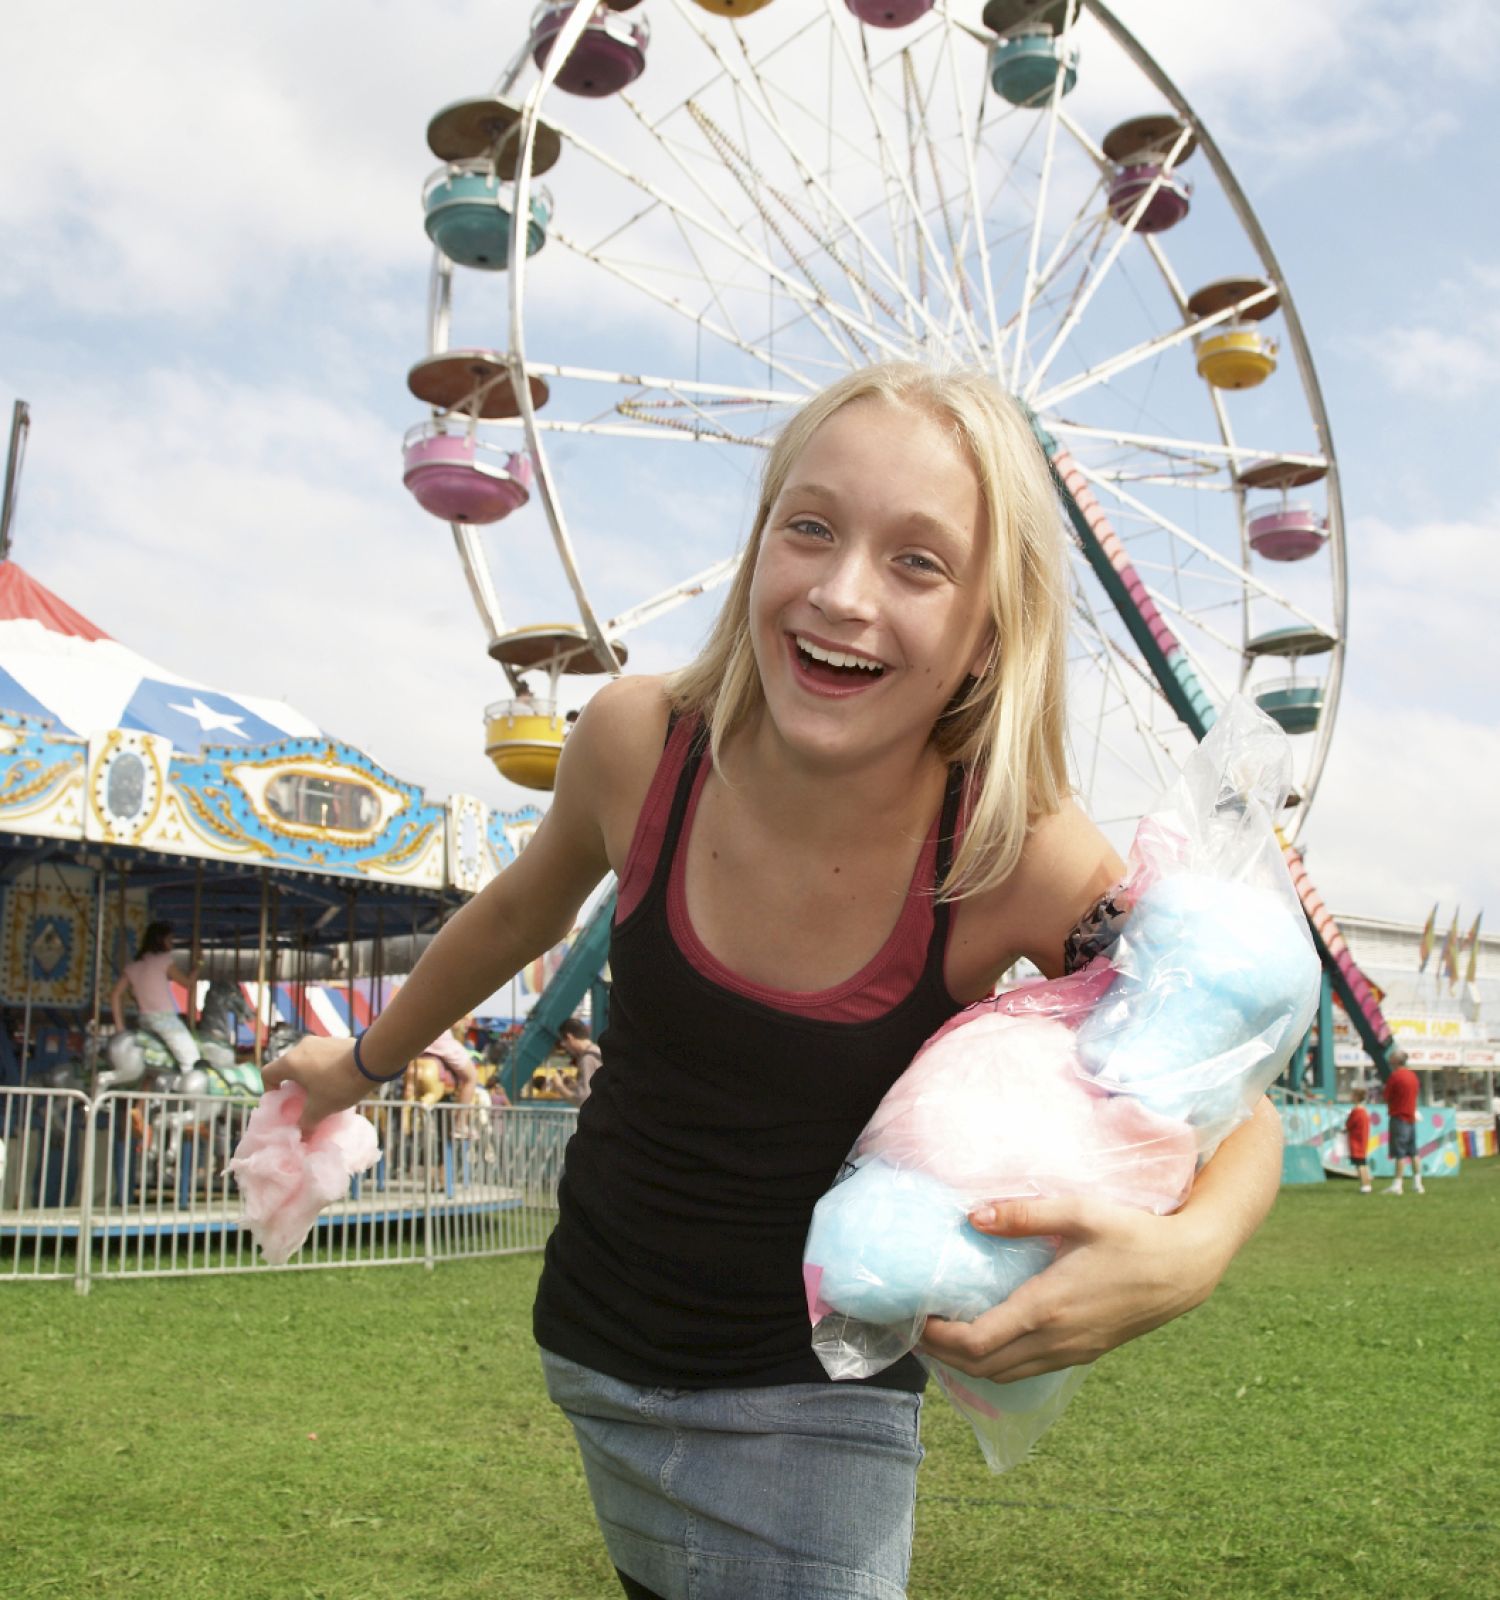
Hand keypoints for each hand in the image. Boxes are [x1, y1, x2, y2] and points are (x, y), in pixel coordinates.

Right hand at [261, 1035, 369, 1135]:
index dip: (269, 1089)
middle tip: (304, 1099)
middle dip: (293, 1084)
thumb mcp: (320, 1109)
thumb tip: (301, 1137)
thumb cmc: (339, 1085)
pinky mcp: (337, 1040)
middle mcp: (302, 1047)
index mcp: (291, 1061)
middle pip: (288, 1066)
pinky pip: (323, 1055)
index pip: (268, 1073)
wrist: (370, 1061)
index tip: (282, 1101)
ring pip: (307, 1060)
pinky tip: (339, 1079)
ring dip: (310, 1075)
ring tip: (323, 1091)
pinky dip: (324, 1067)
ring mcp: (321, 1040)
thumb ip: (306, 1124)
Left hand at [917, 1194, 1226, 1382]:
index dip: (939, 1338)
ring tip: (943, 1335)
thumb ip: (1024, 1214)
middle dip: (943, 1354)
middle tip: (915, 1328)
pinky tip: (989, 1338)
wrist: (1186, 1267)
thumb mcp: (1079, 1212)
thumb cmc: (1134, 1233)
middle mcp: (1056, 1339)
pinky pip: (1029, 1369)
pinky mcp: (1086, 1352)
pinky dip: (998, 1363)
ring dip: (968, 1362)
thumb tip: (972, 1216)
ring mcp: (1073, 1351)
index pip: (978, 1342)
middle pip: (983, 1366)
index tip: (915, 1318)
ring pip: (1006, 1374)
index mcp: (1048, 1308)